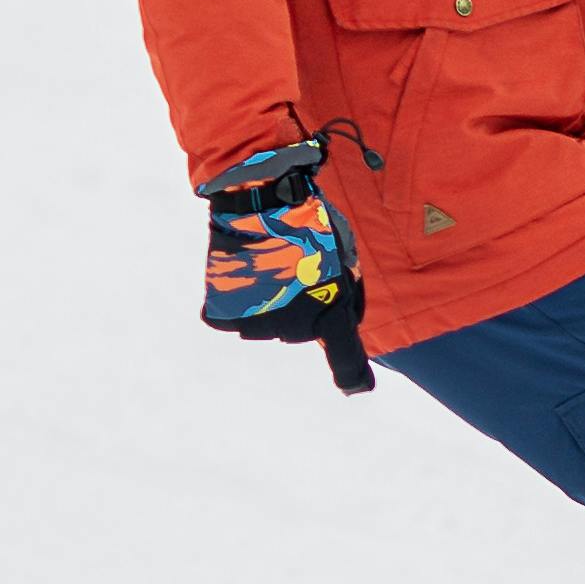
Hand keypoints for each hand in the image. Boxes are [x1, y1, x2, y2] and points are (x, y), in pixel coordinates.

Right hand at [201, 140, 372, 390]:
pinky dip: (235, 302)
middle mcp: (295, 328)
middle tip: (295, 267)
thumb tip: (340, 312)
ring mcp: (257, 324)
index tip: (360, 386)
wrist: (259, 197)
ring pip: (266, 324)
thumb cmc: (308, 219)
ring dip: (268, 302)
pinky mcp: (225, 314)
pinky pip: (232, 319)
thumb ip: (346, 289)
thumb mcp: (344, 251)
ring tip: (267, 263)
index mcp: (331, 313)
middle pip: (301, 329)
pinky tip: (241, 273)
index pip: (347, 361)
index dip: (354, 376)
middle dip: (301, 306)